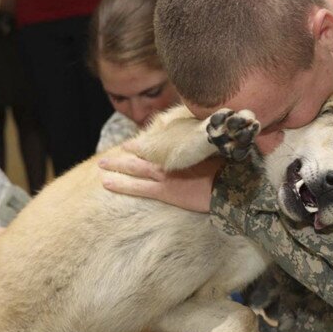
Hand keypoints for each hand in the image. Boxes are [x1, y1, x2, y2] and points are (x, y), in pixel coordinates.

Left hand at [98, 147, 222, 212]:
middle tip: (113, 153)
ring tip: (102, 165)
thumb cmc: (229, 169)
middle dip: (127, 153)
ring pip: (134, 169)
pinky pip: (136, 188)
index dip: (145, 144)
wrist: (230, 186)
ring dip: (117, 166)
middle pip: (142, 154)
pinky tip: (106, 183)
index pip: (158, 145)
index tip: (135, 143)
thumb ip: (207, 147)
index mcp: (181, 150)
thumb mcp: (218, 152)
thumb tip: (207, 139)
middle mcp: (169, 160)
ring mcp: (164, 176)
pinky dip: (121, 185)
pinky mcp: (164, 192)